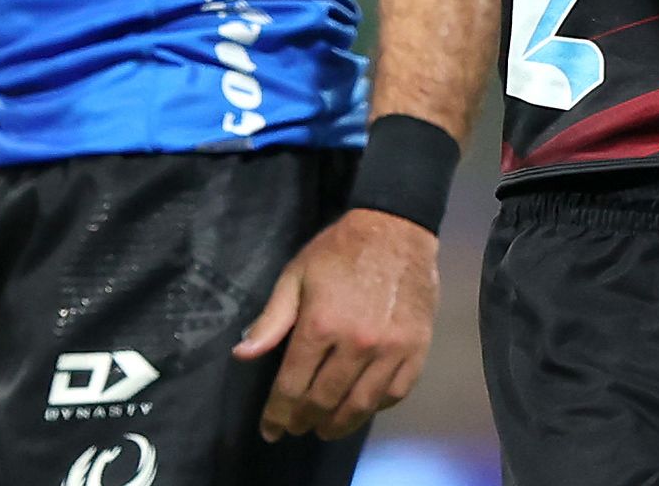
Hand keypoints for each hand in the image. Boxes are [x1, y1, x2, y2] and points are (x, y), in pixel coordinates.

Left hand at [232, 208, 436, 441]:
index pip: (292, 386)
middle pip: (324, 401)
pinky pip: (395, 393)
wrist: (397, 229)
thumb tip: (242, 355)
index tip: (270, 430)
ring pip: (360, 405)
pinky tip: (361, 407)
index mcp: (320, 326)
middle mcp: (356, 344)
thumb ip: (271, 319)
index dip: (277, 414)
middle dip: (304, 421)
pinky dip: (375, 407)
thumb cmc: (339, 252)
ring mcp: (391, 350)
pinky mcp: (417, 349)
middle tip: (295, 428)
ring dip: (339, 425)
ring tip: (325, 429)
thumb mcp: (295, 277)